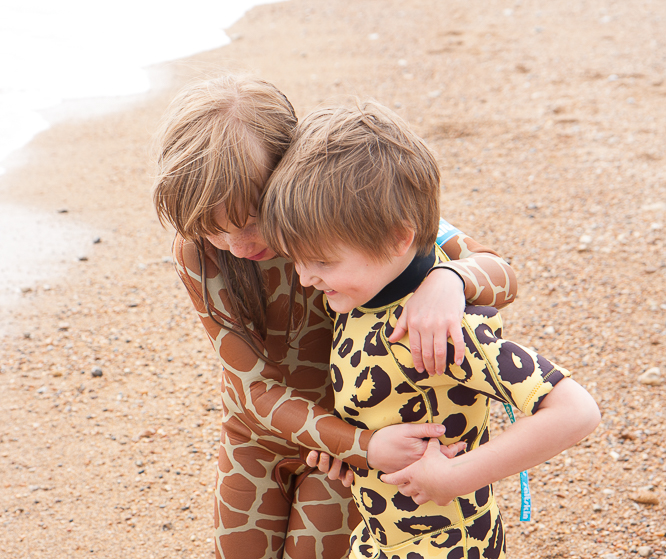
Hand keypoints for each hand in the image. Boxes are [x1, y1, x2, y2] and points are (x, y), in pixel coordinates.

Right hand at [307, 433, 464, 487]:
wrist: (369, 451)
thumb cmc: (387, 438)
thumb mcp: (406, 429)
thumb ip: (425, 429)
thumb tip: (442, 429)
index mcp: (421, 452)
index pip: (443, 452)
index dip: (455, 448)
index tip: (463, 444)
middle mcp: (419, 464)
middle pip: (440, 462)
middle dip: (453, 457)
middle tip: (463, 451)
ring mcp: (413, 470)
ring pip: (432, 469)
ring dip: (443, 464)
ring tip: (452, 461)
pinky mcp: (407, 472)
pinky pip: (422, 473)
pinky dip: (431, 471)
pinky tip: (434, 469)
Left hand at [381, 437, 457, 505]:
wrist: (452, 478)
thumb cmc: (438, 463)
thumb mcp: (432, 449)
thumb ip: (431, 443)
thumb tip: (433, 435)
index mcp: (412, 474)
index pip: (395, 477)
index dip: (388, 478)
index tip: (383, 478)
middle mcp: (418, 486)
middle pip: (406, 491)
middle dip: (403, 489)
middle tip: (401, 486)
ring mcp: (428, 495)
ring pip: (418, 499)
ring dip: (416, 496)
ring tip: (417, 493)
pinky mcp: (440, 500)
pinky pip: (436, 501)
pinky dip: (436, 498)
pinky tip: (437, 496)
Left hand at [389, 268, 464, 374]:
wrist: (443, 281)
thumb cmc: (424, 295)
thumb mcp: (408, 308)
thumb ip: (400, 325)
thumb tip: (391, 340)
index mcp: (414, 323)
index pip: (414, 348)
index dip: (417, 361)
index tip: (420, 370)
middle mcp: (426, 325)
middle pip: (427, 352)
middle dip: (429, 366)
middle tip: (432, 373)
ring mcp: (441, 324)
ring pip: (440, 350)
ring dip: (440, 364)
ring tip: (440, 371)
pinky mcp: (454, 321)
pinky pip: (458, 341)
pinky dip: (459, 353)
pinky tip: (458, 362)